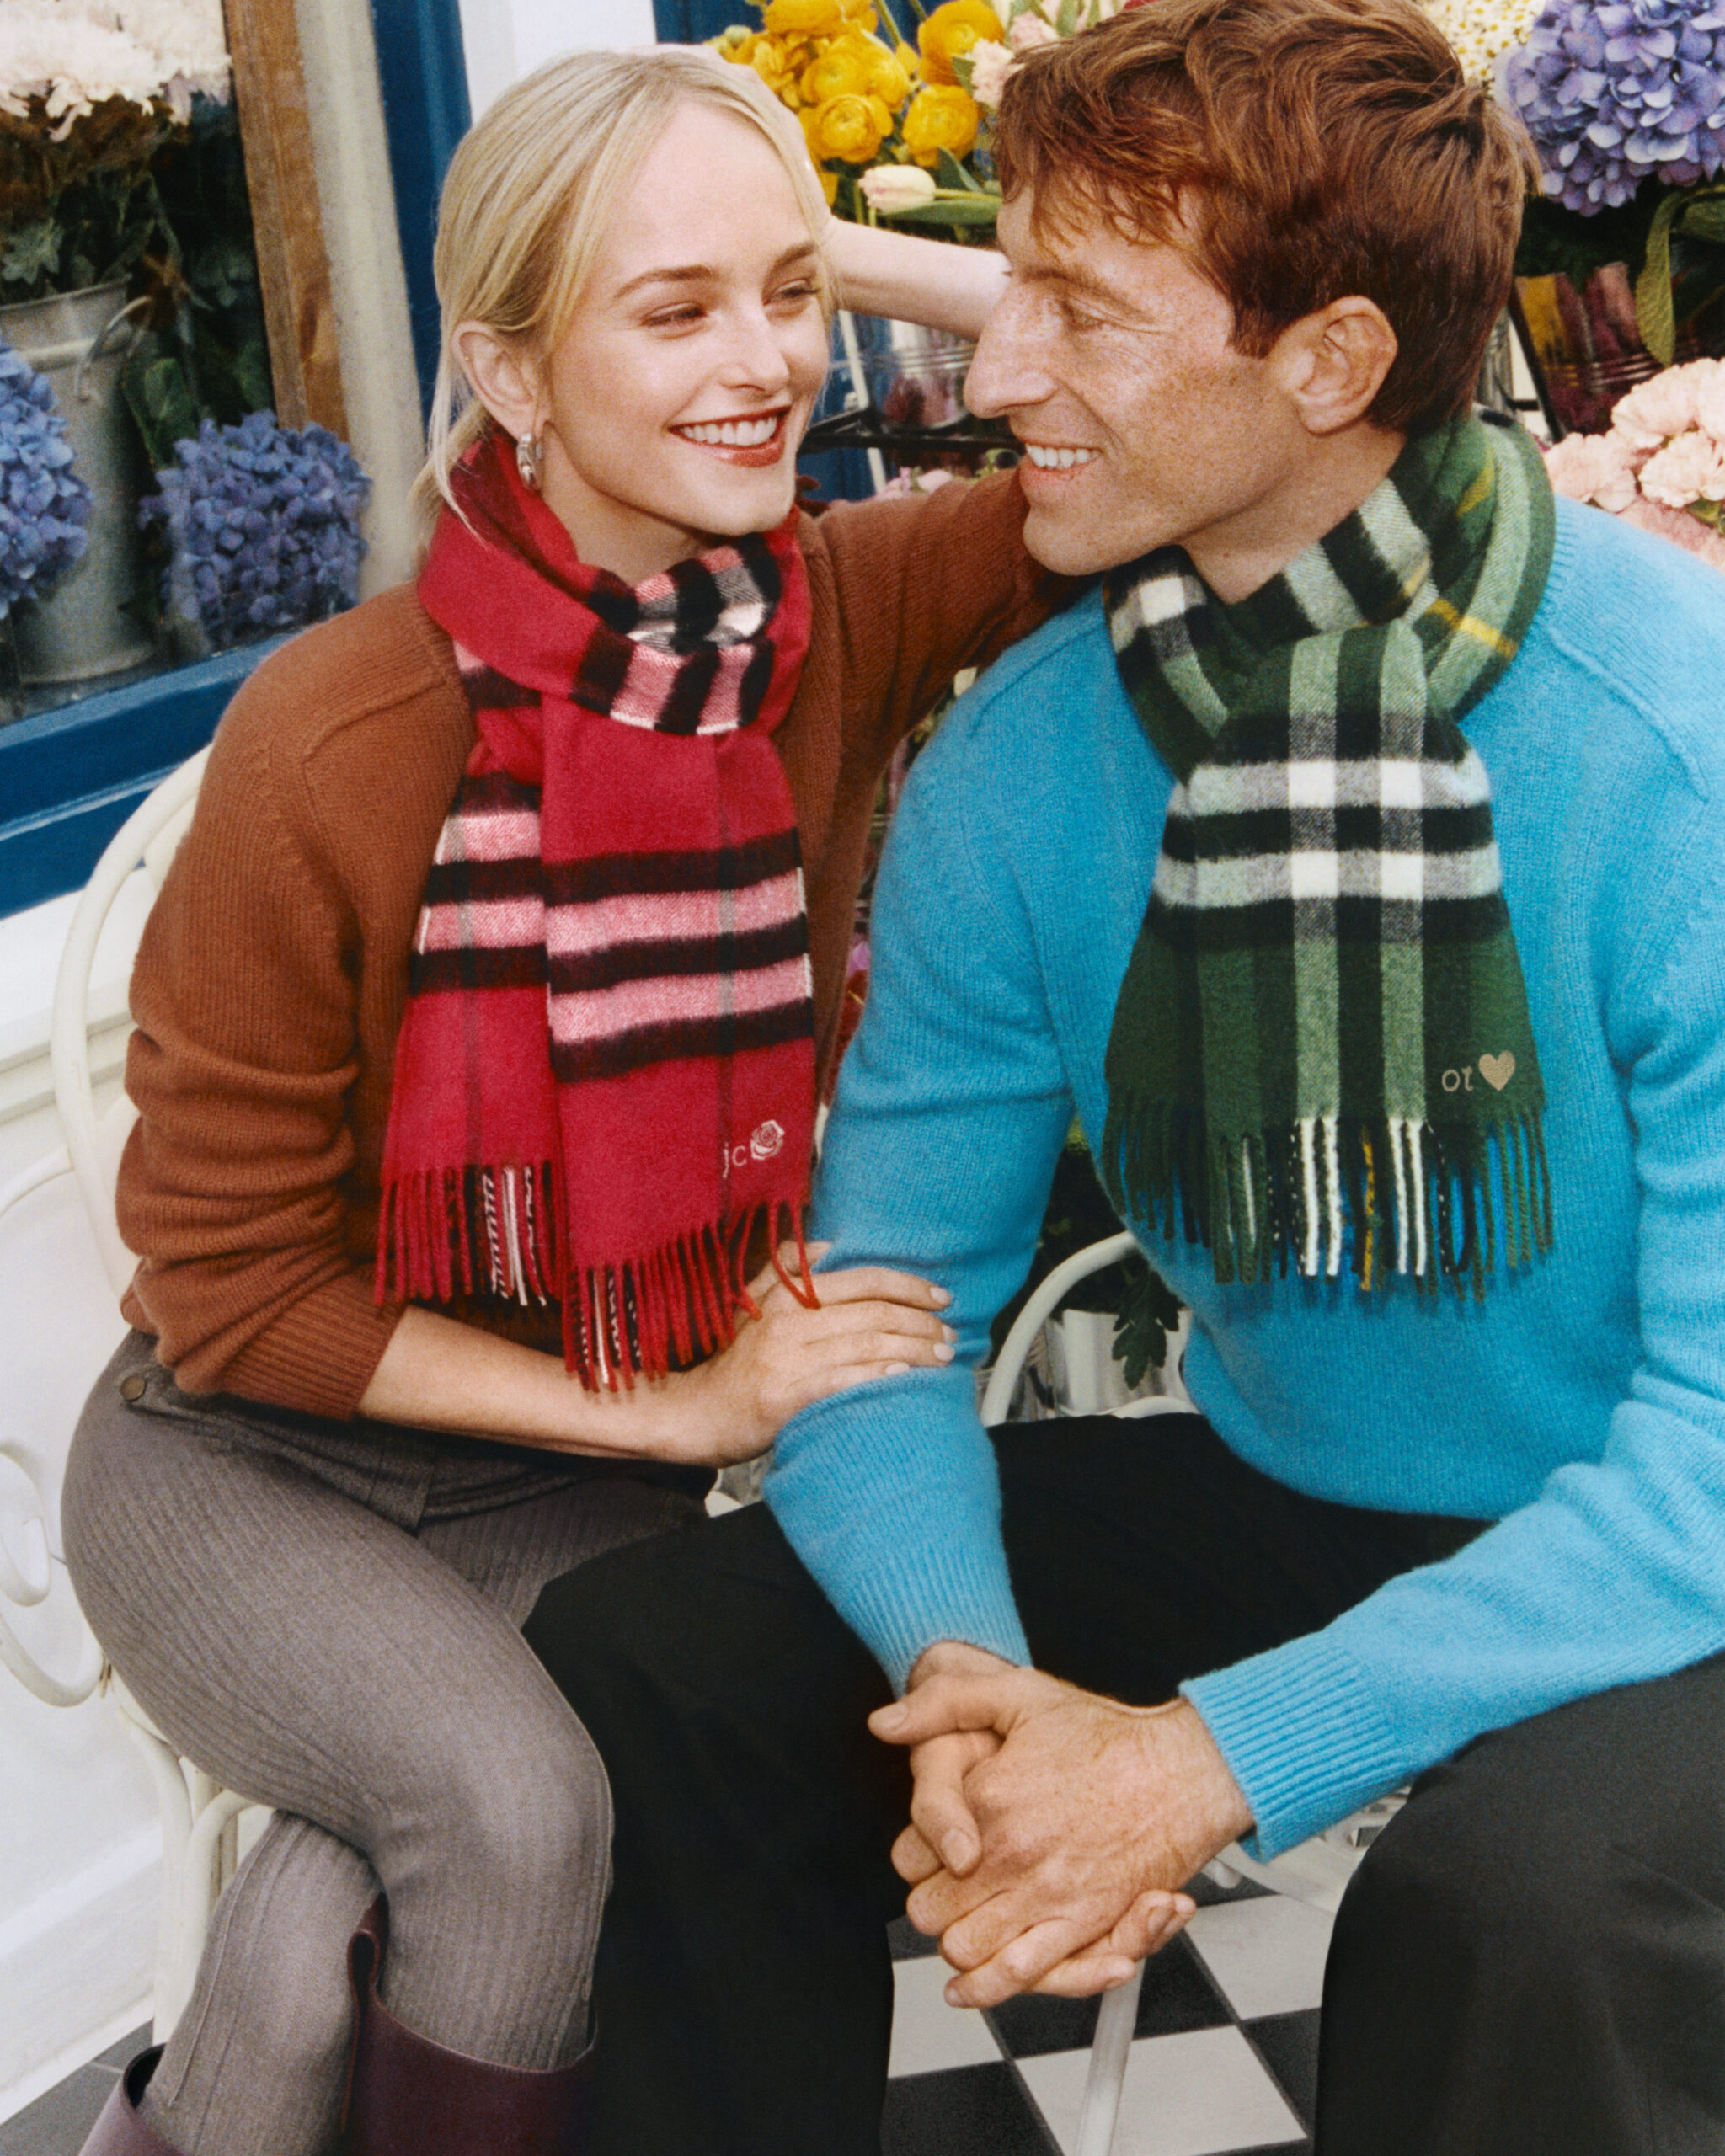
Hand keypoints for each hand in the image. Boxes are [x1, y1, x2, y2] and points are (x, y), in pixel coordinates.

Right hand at [656, 1245, 955, 1464]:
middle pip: (873, 1312)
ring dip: (914, 1350)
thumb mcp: (752, 1306)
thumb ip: (786, 1271)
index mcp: (788, 1296)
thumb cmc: (733, 1365)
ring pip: (867, 1344)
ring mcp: (786, 1359)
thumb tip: (827, 1244)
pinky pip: (841, 1381)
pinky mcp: (784, 1397)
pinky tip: (903, 1377)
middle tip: (950, 1334)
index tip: (940, 1297)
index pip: (862, 1280)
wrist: (695, 1414)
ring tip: (942, 1358)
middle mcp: (789, 1322)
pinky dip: (877, 1376)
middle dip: (922, 1321)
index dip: (908, 1286)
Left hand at [870, 1669, 1251, 2007]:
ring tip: (966, 1923)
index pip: (909, 1855)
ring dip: (958, 1942)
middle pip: (929, 1909)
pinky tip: (970, 1985)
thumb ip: (942, 1703)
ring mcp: (1046, 1894)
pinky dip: (988, 1987)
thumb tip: (884, 1723)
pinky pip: (1019, 1974)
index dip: (917, 1854)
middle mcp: (1011, 1854)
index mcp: (986, 1799)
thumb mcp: (1015, 1692)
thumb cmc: (1104, 1733)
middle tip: (949, 1888)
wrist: (1181, 1768)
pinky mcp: (1082, 1924)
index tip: (933, 1849)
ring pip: (964, 1948)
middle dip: (933, 1901)